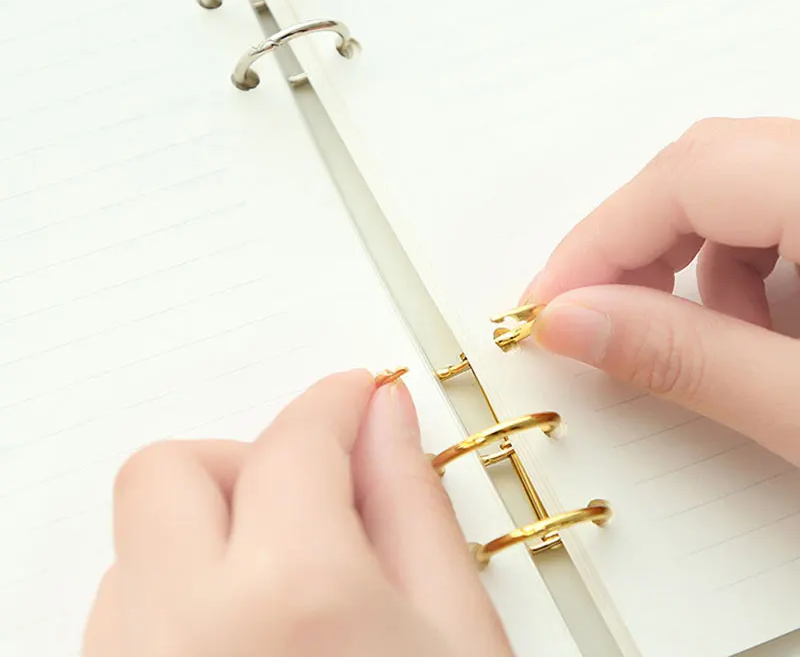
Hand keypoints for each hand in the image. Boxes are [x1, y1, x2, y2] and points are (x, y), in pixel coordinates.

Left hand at [83, 370, 511, 656]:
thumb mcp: (459, 640)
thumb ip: (415, 512)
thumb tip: (386, 422)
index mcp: (294, 600)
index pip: (295, 439)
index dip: (333, 404)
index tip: (352, 398)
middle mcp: (184, 635)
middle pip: (168, 471)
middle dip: (242, 461)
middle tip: (306, 494)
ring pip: (133, 546)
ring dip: (205, 537)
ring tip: (285, 587)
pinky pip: (121, 618)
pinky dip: (176, 601)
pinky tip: (249, 639)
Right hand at [522, 117, 799, 465]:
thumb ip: (693, 361)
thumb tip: (571, 324)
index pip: (686, 178)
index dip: (598, 243)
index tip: (545, 309)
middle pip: (705, 166)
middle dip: (636, 248)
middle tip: (595, 321)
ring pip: (742, 182)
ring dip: (696, 261)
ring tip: (712, 347)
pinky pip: (783, 202)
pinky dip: (749, 263)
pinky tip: (767, 333)